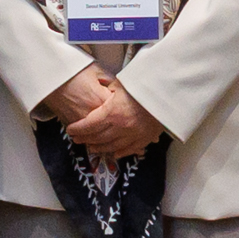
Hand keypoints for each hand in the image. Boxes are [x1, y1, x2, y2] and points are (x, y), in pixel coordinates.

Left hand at [39, 65, 160, 163]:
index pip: (89, 125)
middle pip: (97, 137)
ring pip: (111, 146)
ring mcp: (133, 135)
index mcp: (112, 112)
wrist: (167, 94)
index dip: (78, 128)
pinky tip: (112, 153)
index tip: (70, 129)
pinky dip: (118, 152)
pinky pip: (128, 149)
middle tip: (77, 139)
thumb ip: (109, 90)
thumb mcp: (122, 84)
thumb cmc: (143, 86)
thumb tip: (101, 89)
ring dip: (99, 147)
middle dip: (85, 138)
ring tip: (91, 147)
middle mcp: (120, 127)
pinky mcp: (144, 139)